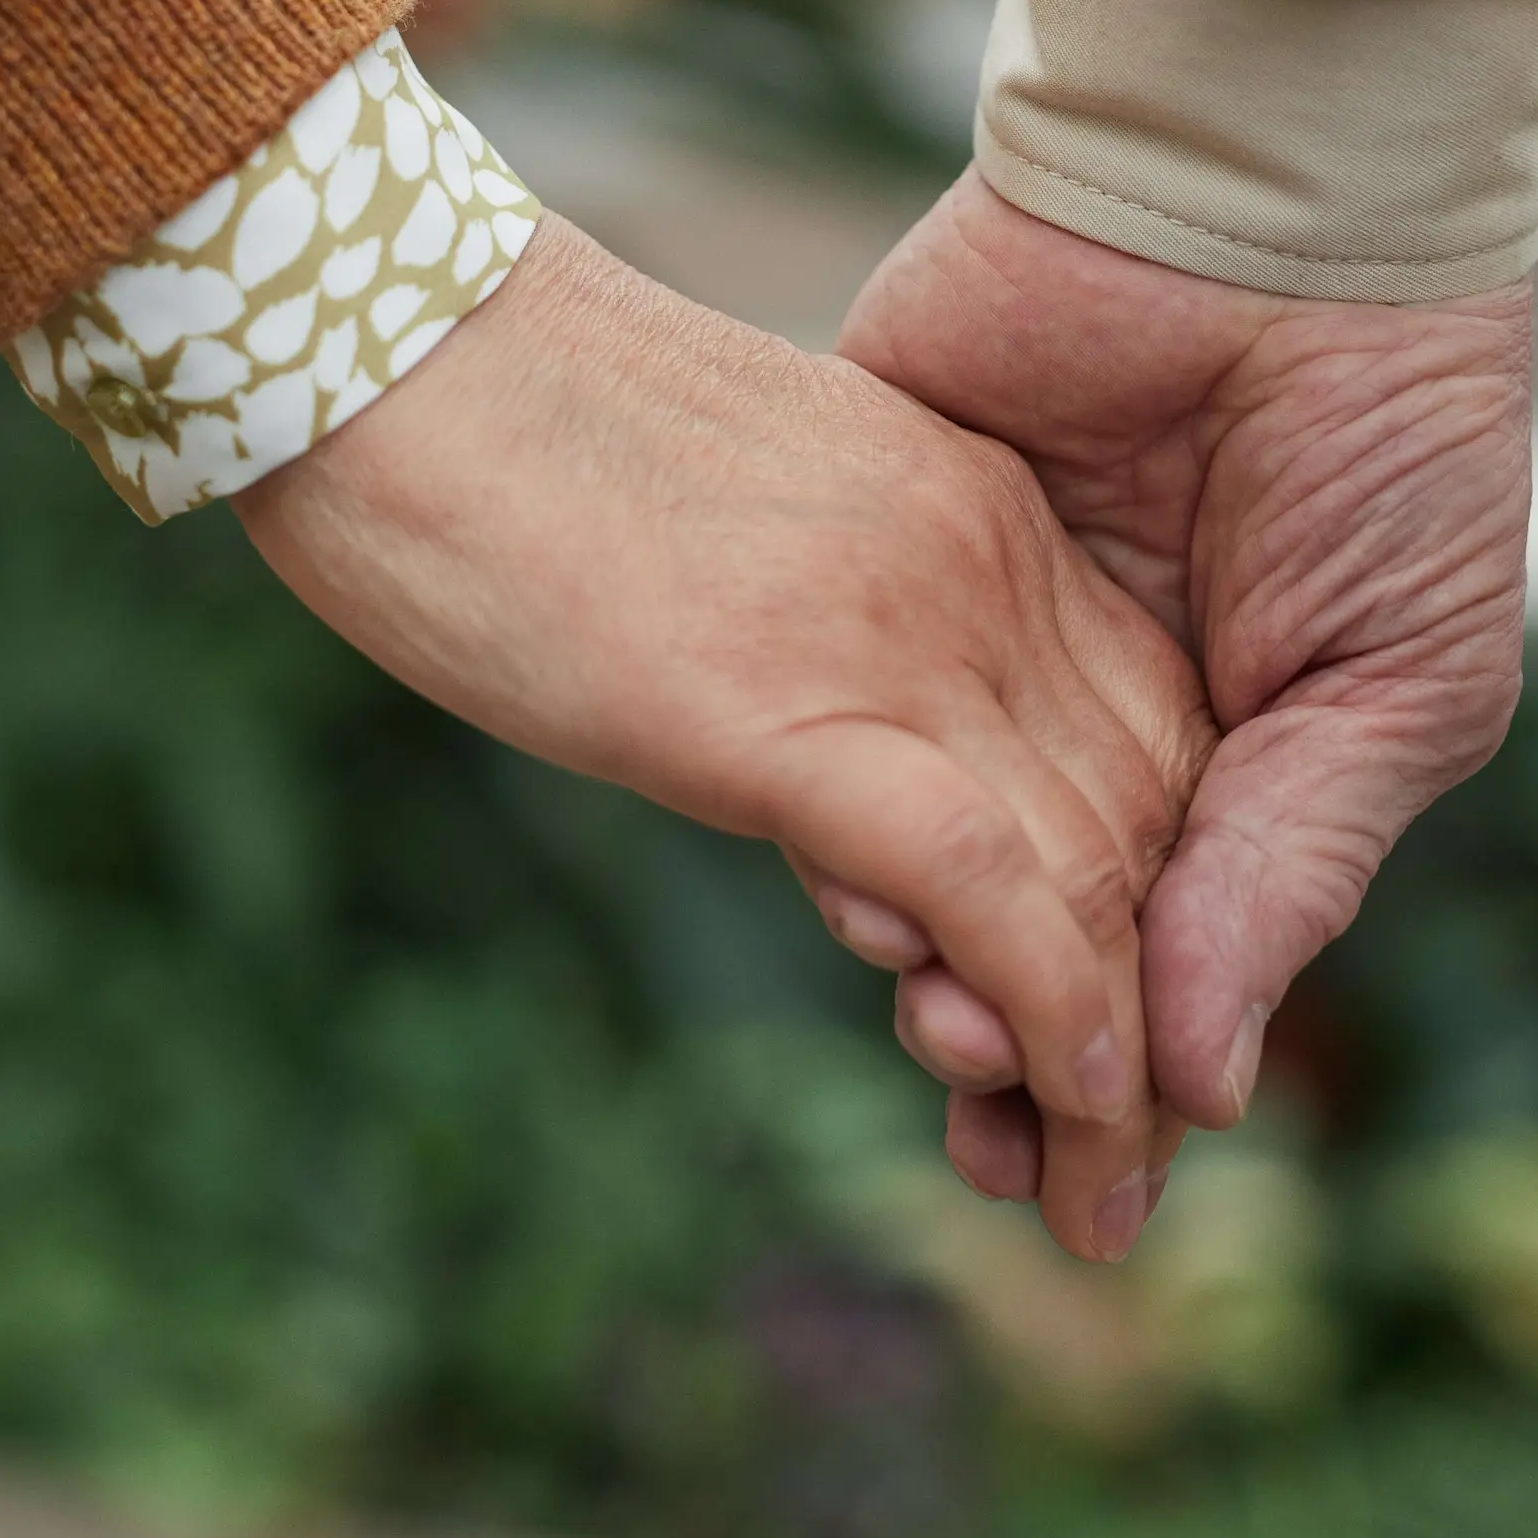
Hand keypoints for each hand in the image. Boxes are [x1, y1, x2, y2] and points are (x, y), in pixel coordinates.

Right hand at [233, 214, 1214, 1262]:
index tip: (1126, 1032)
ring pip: (1091, 870)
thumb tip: (858, 798)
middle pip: (1149, 821)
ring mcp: (894, 629)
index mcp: (974, 513)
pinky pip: (981, 878)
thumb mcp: (744, 544)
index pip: (1148, 733)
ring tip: (1097, 1202)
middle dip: (1155, 1016)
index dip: (1162, 900)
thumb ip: (842, 651)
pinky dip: (1047, 1008)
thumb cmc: (516, 444)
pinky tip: (1071, 1108)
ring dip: (1113, 1068)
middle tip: (1127, 1164)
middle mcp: (979, 566)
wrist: (376, 336)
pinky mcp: (782, 700)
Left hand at [841, 172, 1530, 1164]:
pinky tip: (861, 892)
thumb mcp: (1401, 679)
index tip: (1094, 1195)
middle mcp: (1088, 722)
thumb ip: (1290, 871)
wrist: (1268, 204)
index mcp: (1226, 761)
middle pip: (1023, 933)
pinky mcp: (872, 549)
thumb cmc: (1387, 441)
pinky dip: (845, 811)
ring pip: (914, 847)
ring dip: (922, 957)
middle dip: (1010, 1057)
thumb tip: (1204, 1082)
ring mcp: (970, 641)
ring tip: (935, 1030)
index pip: (1155, 961)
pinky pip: (838, 713)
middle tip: (993, 1155)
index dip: (1123, 1080)